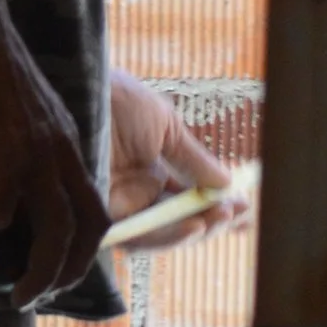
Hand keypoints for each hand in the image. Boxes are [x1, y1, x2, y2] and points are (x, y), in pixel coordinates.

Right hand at [0, 4, 108, 309]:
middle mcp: (61, 156)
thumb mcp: (6, 127)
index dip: (83, 253)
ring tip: (7, 294)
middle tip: (31, 298)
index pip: (96, 214)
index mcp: (68, 151)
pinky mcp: (2, 151)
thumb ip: (3, 164)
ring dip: (35, 274)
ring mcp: (36, 154)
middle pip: (86, 231)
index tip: (55, 277)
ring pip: (53, 232)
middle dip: (64, 275)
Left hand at [108, 66, 245, 237]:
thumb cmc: (115, 99)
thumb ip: (193, 159)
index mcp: (150, 171)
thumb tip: (228, 183)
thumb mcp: (165, 126)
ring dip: (196, 230)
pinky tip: (194, 225)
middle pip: (178, 222)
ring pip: (162, 235)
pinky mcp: (101, 218)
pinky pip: (139, 236)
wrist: (78, 90)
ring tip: (222, 217)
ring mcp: (119, 207)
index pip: (188, 200)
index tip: (248, 209)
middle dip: (212, 222)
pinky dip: (169, 235)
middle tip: (241, 216)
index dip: (218, 208)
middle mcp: (135, 194)